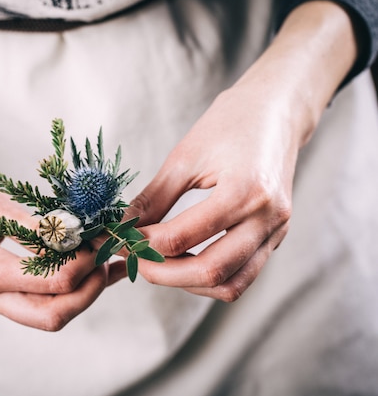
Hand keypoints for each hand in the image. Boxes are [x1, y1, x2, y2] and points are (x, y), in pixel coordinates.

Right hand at [0, 121, 107, 330]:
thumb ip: (33, 224)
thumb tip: (77, 236)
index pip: (51, 283)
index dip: (85, 266)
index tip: (102, 241)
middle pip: (50, 317)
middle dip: (89, 294)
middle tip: (109, 261)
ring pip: (42, 316)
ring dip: (78, 295)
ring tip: (102, 262)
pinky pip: (29, 302)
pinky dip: (59, 290)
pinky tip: (78, 265)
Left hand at [124, 85, 296, 300]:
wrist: (278, 110)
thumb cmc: (231, 123)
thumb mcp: (184, 157)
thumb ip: (153, 199)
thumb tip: (121, 228)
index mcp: (245, 191)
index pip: (182, 237)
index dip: (142, 243)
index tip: (117, 238)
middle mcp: (268, 218)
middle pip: (210, 273)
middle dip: (161, 273)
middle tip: (132, 259)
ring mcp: (276, 232)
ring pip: (230, 285)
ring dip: (187, 282)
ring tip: (155, 263)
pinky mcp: (275, 238)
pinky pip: (241, 276)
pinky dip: (208, 278)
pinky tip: (182, 262)